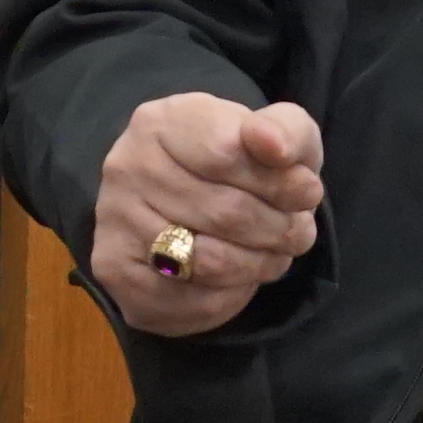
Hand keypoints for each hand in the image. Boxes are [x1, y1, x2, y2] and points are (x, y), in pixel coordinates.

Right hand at [95, 93, 324, 338]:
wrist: (182, 191)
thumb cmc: (236, 162)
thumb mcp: (273, 134)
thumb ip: (284, 130)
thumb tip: (271, 143)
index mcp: (162, 122)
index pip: (229, 156)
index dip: (281, 182)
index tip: (308, 192)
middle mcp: (126, 167)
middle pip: (226, 213)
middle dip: (280, 229)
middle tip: (299, 232)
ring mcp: (114, 221)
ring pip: (210, 263)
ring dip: (261, 264)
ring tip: (274, 253)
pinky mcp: (117, 272)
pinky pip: (192, 300)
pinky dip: (232, 295)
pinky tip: (237, 276)